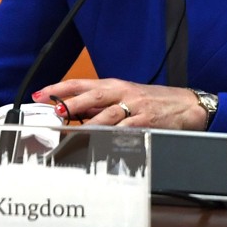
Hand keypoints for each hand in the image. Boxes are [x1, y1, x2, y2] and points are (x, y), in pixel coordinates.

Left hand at [32, 78, 204, 129]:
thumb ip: (99, 103)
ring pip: (106, 116)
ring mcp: (134, 108)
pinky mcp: (146, 123)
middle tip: (51, 113)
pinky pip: (126, 131)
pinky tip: (100, 142)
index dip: (58, 89)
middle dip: (69, 105)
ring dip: (86, 124)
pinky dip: (112, 136)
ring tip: (69, 132)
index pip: (80, 84)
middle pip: (90, 96)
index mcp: (113, 85)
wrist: (187, 105)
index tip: (40, 95)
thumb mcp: (124, 96)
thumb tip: (72, 110)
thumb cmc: (153, 101)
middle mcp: (121, 93)